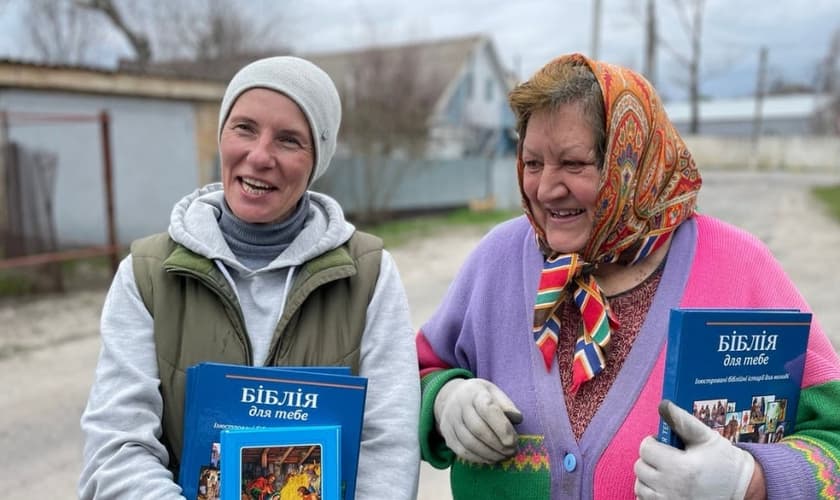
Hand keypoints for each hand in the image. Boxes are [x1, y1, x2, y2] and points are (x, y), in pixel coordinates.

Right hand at [433, 377, 522, 463]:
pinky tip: (490, 459)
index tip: (513, 441)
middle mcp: (459, 406)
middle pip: (478, 429)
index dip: (502, 427)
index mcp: (474, 393)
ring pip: (469, 443)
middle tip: (512, 451)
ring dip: (489, 454)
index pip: (488, 409)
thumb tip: (517, 419)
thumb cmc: (479, 397)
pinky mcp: (448, 436)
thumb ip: (507, 405)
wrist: (451, 397)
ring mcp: (451, 422)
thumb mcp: (494, 393)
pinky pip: (462, 451)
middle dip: (498, 444)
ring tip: (503, 456)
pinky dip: (478, 458)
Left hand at [634, 400, 755, 499]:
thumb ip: (682, 420)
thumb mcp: (706, 437)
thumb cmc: (723, 462)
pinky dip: (650, 493)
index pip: (646, 449)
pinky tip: (666, 487)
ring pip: (640, 485)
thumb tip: (663, 405)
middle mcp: (671, 488)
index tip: (665, 445)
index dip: (654, 443)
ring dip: (649, 477)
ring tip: (667, 473)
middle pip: (640, 467)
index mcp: (680, 467)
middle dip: (651, 459)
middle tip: (668, 459)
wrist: (741, 490)